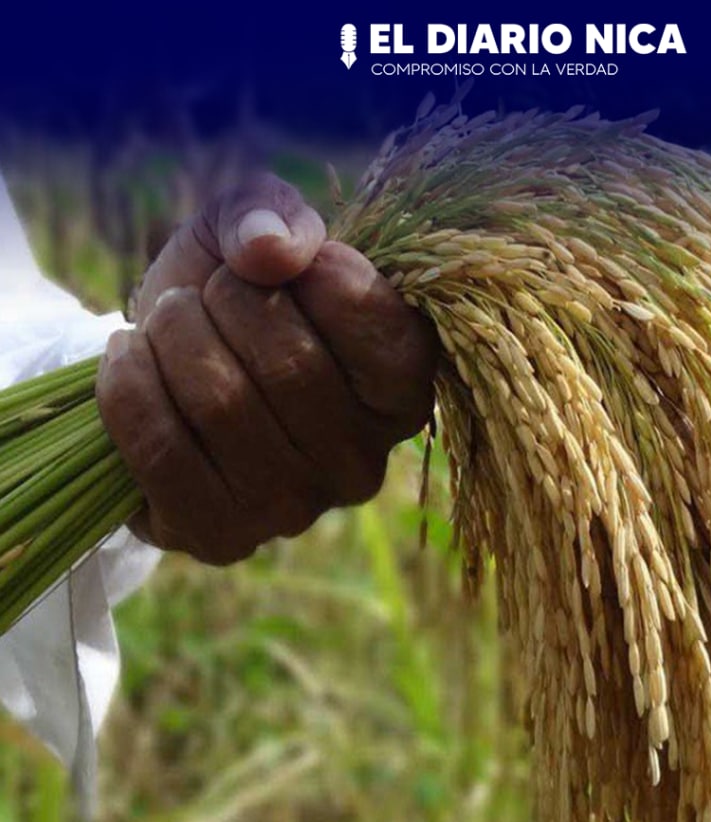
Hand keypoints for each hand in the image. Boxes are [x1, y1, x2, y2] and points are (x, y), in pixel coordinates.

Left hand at [95, 174, 437, 564]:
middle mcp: (362, 466)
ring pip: (223, 403)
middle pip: (293, 366)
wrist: (159, 369)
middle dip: (228, 302)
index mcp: (399, 393)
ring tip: (166, 322)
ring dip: (173, 336)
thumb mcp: (254, 232)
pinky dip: (129, 387)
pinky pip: (164, 452)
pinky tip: (128, 359)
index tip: (278, 263)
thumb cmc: (227, 299)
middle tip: (205, 294)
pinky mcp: (222, 537)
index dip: (319, 275)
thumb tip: (271, 250)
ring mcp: (294, 511)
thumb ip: (272, 213)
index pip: (381, 328)